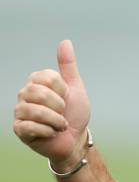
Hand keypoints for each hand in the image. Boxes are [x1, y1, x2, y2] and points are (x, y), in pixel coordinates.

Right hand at [13, 40, 90, 170]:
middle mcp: (25, 94)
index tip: (66, 98)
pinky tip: (51, 133)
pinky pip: (31, 127)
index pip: (47, 77)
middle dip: (59, 107)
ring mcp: (20, 112)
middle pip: (38, 93)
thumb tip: (65, 42)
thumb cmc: (75, 114)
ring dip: (55, 121)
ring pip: (34, 111)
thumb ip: (68, 66)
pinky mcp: (20, 129)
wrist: (75, 139)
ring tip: (59, 125)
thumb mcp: (75, 88)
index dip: (62, 90)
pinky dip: (48, 131)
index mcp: (37, 82)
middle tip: (63, 114)